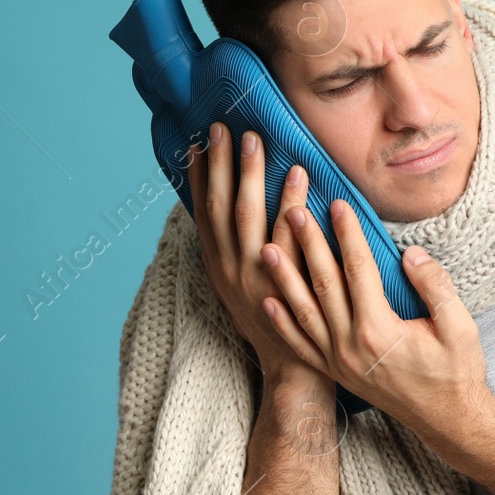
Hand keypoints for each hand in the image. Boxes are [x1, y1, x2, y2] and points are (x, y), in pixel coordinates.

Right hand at [188, 121, 330, 393]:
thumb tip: (230, 215)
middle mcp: (231, 268)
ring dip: (249, 174)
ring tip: (254, 140)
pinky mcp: (285, 280)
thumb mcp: (240, 289)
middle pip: (220, 206)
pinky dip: (290, 201)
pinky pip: (287, 233)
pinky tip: (298, 175)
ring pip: (247, 215)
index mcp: (218, 267)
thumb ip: (234, 254)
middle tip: (224, 128)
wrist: (291, 367)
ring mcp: (256, 274)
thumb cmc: (272, 321)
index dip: (197, 178)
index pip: (202, 213)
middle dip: (220, 164)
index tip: (196, 144)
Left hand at [258, 195, 490, 435]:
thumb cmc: (457, 373)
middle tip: (293, 210)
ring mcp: (339, 362)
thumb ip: (436, 286)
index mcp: (379, 330)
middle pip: (323, 284)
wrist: (448, 420)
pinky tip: (269, 301)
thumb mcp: (459, 327)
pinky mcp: (336, 373)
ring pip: (303, 311)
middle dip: (308, 243)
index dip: (347, 233)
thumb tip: (411, 254)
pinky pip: (301, 345)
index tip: (337, 204)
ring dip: (284, 278)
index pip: (358, 269)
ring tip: (268, 247)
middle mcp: (351, 346)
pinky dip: (282, 323)